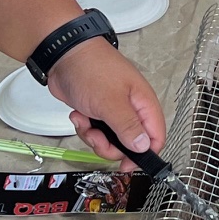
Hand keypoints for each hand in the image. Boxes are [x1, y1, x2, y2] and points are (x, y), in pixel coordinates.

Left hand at [46, 39, 165, 162]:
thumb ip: (128, 127)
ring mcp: (113, 111)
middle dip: (110, 147)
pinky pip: (95, 132)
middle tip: (97, 137)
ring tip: (85, 122)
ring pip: (110, 141)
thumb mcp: (111, 102)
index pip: (155, 137)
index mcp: (143, 104)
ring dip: (94, 138)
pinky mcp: (97, 112)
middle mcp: (131, 109)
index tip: (127, 164)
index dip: (144, 155)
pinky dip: (85, 128)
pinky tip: (79, 115)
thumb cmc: (91, 69)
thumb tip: (144, 147)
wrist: (63, 55)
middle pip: (130, 144)